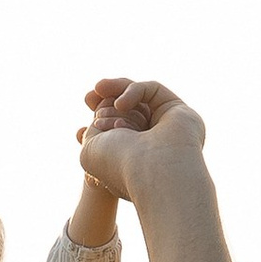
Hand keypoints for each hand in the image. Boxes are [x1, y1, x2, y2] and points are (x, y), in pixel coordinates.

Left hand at [76, 77, 207, 205]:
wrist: (150, 172)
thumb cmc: (119, 166)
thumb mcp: (92, 146)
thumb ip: (95, 125)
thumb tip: (101, 107)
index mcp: (132, 157)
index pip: (115, 126)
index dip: (99, 115)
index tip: (82, 125)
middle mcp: (151, 143)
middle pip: (128, 108)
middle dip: (105, 100)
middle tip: (88, 97)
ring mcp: (166, 127)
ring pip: (140, 98)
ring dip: (116, 95)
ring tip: (100, 95)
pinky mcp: (178, 111)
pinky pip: (152, 89)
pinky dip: (132, 91)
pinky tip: (120, 105)